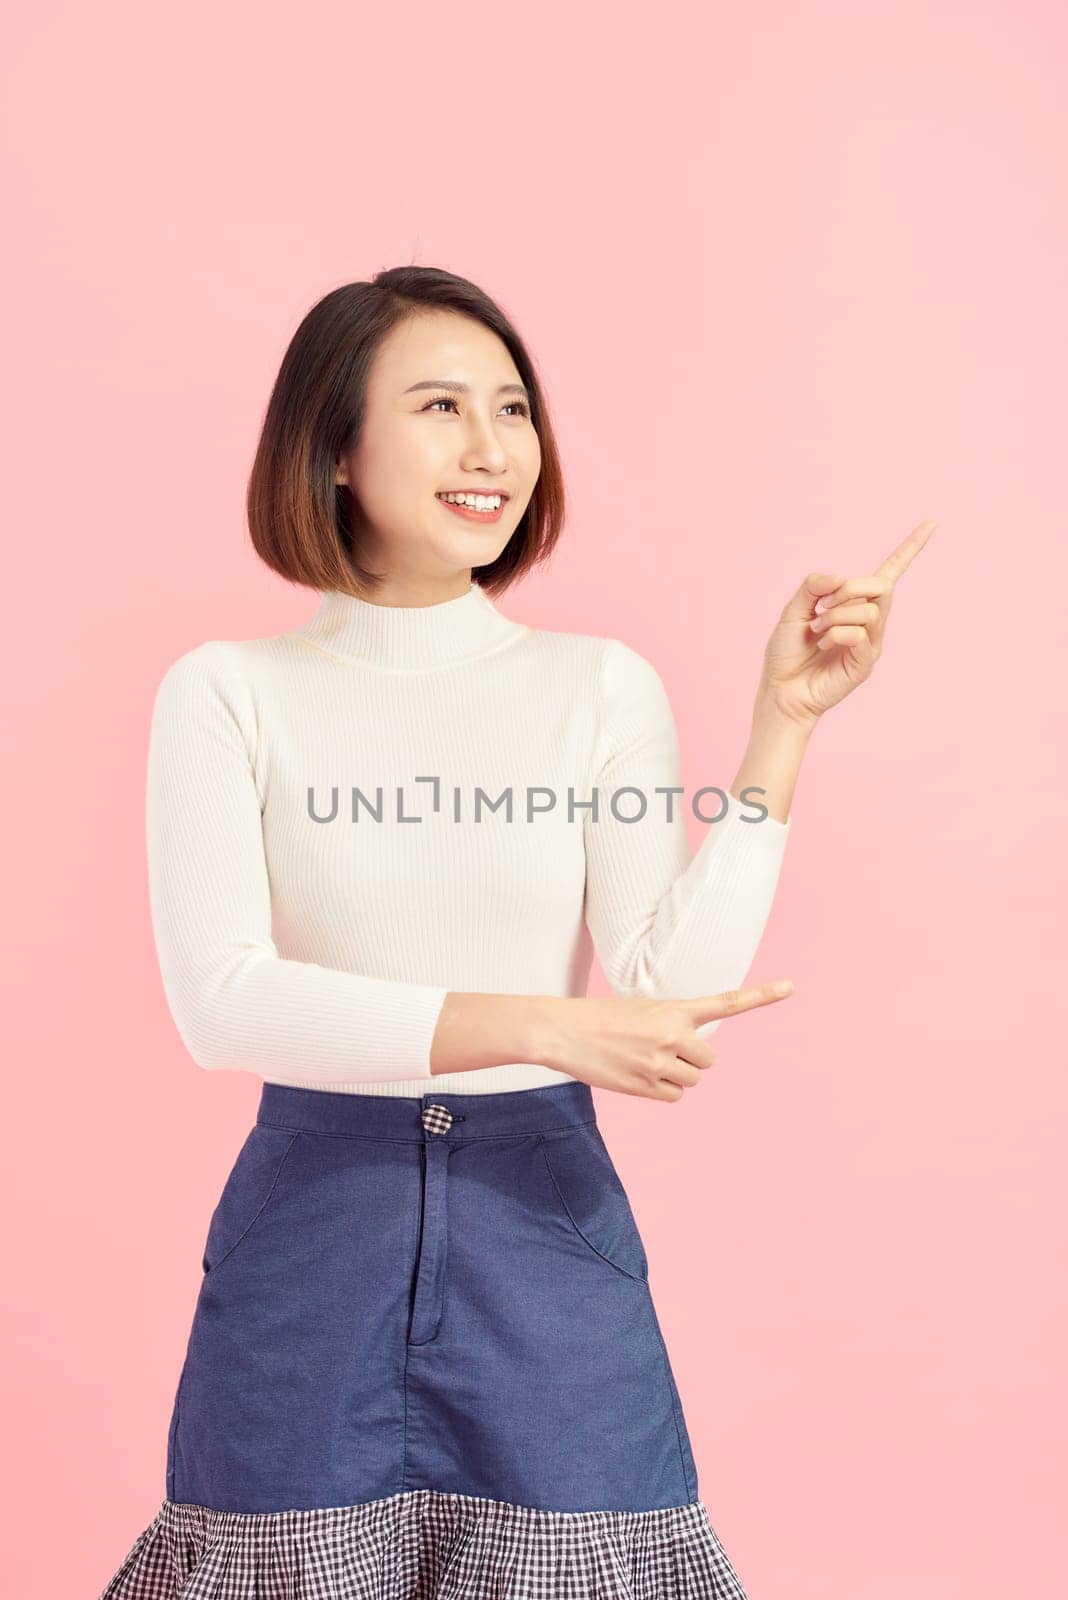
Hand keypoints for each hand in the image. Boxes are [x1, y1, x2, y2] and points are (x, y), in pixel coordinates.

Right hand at [535, 981, 794, 1101]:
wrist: (561, 1031)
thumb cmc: (600, 1018)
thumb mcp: (641, 1010)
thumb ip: (672, 1025)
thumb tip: (692, 1058)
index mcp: (674, 1008)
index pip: (726, 1002)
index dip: (761, 996)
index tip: (792, 987)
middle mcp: (673, 1034)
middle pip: (708, 1060)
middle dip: (690, 1059)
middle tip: (658, 1050)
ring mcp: (660, 1062)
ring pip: (691, 1081)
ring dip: (673, 1075)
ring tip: (641, 1060)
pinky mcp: (645, 1086)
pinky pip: (674, 1096)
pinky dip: (660, 1091)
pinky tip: (636, 1075)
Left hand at [756, 520, 935, 725]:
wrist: (781, 689)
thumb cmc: (786, 652)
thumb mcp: (793, 610)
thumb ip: (813, 587)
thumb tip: (841, 575)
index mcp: (854, 603)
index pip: (890, 572)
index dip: (910, 548)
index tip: (933, 522)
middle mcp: (869, 620)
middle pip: (882, 585)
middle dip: (850, 588)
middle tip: (822, 606)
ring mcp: (870, 642)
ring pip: (870, 609)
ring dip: (836, 614)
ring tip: (817, 630)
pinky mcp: (866, 662)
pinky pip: (859, 633)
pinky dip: (836, 632)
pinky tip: (823, 645)